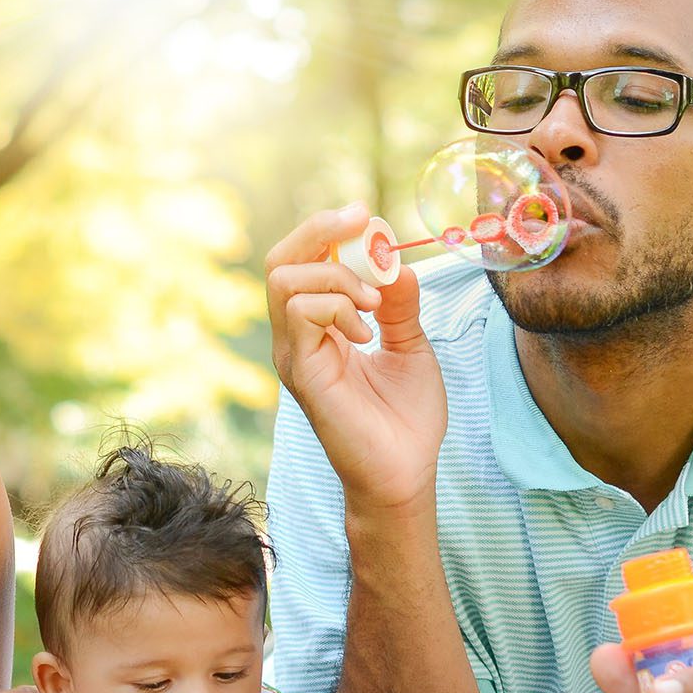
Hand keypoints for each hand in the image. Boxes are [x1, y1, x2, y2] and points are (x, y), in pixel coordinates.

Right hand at [265, 203, 445, 511]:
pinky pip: (300, 313)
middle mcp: (297, 338)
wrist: (405, 473)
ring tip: (372, 305)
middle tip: (362, 224)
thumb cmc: (406, 419)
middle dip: (320, 231)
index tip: (367, 218)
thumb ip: (399, 304)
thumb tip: (394, 262)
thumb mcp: (410, 345)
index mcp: (319, 328)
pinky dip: (337, 306)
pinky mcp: (301, 373)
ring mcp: (294, 354)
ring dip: (336, 277)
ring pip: (285, 280)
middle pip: (281, 259)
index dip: (329, 230)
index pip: (303, 261)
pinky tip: (365, 333)